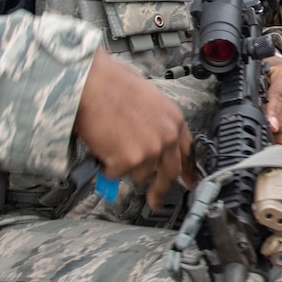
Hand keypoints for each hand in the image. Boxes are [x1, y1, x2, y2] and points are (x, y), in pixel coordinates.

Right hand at [73, 49, 193, 206]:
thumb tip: (153, 145)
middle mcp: (167, 137)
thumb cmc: (112, 84)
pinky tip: (101, 144)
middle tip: (155, 199)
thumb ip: (156, 126)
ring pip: (137, 173)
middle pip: (169, 173)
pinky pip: (115, 173)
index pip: (187, 152)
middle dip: (161, 188)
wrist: (91, 83)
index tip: (190, 183)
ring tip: (111, 141)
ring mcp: (149, 150)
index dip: (189, 170)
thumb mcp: (149, 102)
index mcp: (174, 120)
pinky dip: (105, 164)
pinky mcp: (129, 160)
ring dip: (124, 165)